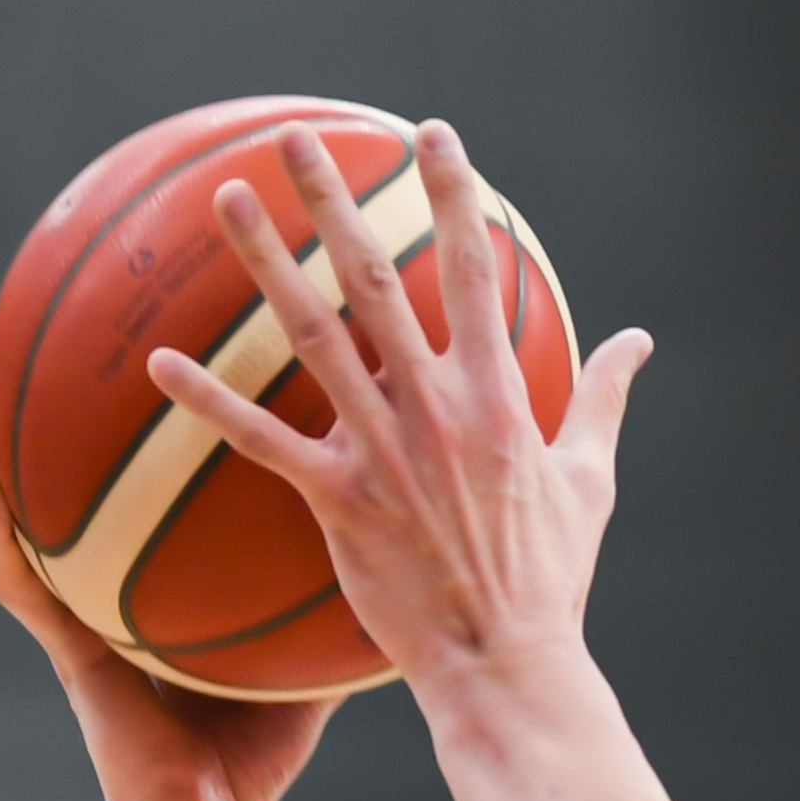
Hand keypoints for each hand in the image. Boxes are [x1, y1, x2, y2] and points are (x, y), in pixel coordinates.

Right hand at [0, 346, 339, 800]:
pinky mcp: (60, 647)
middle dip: (56, 393)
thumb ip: (339, 582)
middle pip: (73, 465)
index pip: (142, 473)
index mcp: (158, 570)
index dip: (142, 408)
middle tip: (47, 310)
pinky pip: (15, 577)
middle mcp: (107, 577)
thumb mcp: (307, 651)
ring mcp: (74, 610)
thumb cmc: (254, 753)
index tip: (146, 331)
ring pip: (19, 504)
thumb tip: (407, 526)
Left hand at [143, 120, 651, 698]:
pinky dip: (211, 400)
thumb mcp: (589, 479)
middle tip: (295, 138)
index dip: (454, 195)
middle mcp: (437, 408)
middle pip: (377, 279)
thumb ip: (605, 398)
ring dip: (265, 262)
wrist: (505, 664)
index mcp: (499, 395)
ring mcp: (383, 452)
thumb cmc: (549, 578)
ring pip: (313, 337)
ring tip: (225, 199)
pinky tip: (162, 361)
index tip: (430, 137)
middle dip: (334, 199)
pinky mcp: (339, 503)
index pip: (474, 271)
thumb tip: (638, 339)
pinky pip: (261, 441)